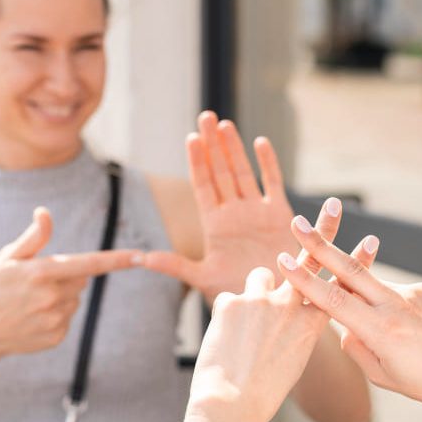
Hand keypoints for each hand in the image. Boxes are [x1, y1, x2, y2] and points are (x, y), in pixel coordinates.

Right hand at [0, 207, 142, 359]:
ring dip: (61, 297)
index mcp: (41, 273)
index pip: (88, 263)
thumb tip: (45, 213)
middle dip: (67, 276)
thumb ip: (33, 237)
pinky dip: (56, 316)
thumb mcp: (8, 258)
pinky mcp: (56, 336)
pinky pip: (68, 319)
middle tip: (37, 283)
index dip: (117, 260)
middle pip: (82, 279)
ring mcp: (55, 320)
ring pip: (75, 299)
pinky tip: (33, 318)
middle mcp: (51, 297)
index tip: (140, 256)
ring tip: (31, 302)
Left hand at [143, 111, 297, 302]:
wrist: (272, 304)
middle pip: (221, 172)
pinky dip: (268, 164)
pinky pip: (273, 184)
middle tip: (206, 117)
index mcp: (214, 225)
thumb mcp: (202, 278)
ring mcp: (257, 212)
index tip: (191, 138)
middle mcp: (234, 213)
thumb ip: (175, 266)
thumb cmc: (237, 293)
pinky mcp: (280, 215)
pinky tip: (260, 142)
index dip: (197, 162)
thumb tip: (141, 257)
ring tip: (225, 124)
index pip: (203, 186)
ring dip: (235, 149)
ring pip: (243, 173)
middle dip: (213, 145)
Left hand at [174, 199, 377, 421]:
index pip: (337, 287)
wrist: (231, 404)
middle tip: (333, 206)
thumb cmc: (262, 391)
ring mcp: (262, 300)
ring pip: (261, 276)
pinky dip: (227, 316)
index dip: (353, 263)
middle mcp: (291, 307)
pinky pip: (230, 299)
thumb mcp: (292, 361)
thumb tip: (284, 314)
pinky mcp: (232, 300)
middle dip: (320, 232)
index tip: (370, 242)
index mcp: (311, 326)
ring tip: (245, 325)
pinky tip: (225, 340)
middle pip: (309, 260)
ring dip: (256, 291)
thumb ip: (294, 330)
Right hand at [277, 216, 421, 412]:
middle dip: (320, 244)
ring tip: (382, 327)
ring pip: (371, 286)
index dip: (305, 280)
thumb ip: (357, 349)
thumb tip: (344, 327)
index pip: (333, 300)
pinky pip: (393, 296)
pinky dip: (387, 309)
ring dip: (356, 290)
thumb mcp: (385, 377)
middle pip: (348, 270)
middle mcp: (395, 305)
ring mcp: (411, 293)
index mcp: (381, 331)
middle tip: (297, 222)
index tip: (284, 259)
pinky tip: (408, 333)